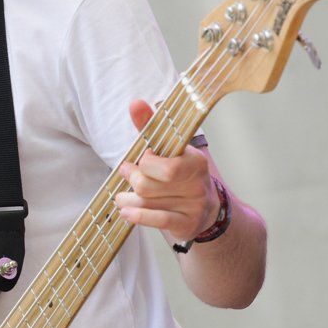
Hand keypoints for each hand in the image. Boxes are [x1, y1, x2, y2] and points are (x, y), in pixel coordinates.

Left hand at [114, 100, 218, 241]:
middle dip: (132, 179)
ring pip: (148, 202)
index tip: (140, 157)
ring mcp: (193, 206)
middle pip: (149, 185)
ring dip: (128, 198)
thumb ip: (150, 127)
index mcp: (195, 161)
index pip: (166, 166)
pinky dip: (137, 216)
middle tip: (127, 173)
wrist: (205, 209)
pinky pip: (157, 219)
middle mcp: (197, 184)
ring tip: (122, 196)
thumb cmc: (179, 174)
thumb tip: (135, 103)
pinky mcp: (186, 224)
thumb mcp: (169, 149)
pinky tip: (125, 212)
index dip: (145, 163)